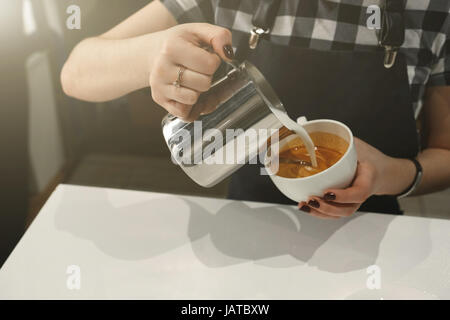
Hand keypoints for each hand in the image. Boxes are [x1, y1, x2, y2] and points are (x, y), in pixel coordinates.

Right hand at [149, 23, 232, 121]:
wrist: (154, 52)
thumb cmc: (179, 43)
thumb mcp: (199, 30)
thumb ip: (220, 36)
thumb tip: (228, 55)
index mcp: (172, 48)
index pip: (210, 65)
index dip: (214, 62)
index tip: (205, 57)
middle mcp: (162, 68)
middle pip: (204, 84)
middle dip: (207, 77)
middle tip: (198, 69)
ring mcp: (159, 86)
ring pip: (194, 99)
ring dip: (199, 92)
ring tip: (193, 80)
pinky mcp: (160, 99)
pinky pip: (185, 112)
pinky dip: (191, 106)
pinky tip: (188, 92)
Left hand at [298, 138, 415, 218]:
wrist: (382, 172)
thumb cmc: (368, 158)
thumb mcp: (357, 145)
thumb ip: (339, 139)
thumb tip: (308, 124)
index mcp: (368, 179)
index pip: (358, 192)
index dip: (343, 196)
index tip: (327, 192)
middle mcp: (360, 195)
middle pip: (346, 209)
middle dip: (327, 207)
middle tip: (312, 199)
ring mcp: (353, 203)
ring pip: (338, 214)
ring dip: (320, 212)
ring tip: (305, 205)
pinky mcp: (345, 205)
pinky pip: (334, 213)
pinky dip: (319, 213)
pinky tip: (306, 207)